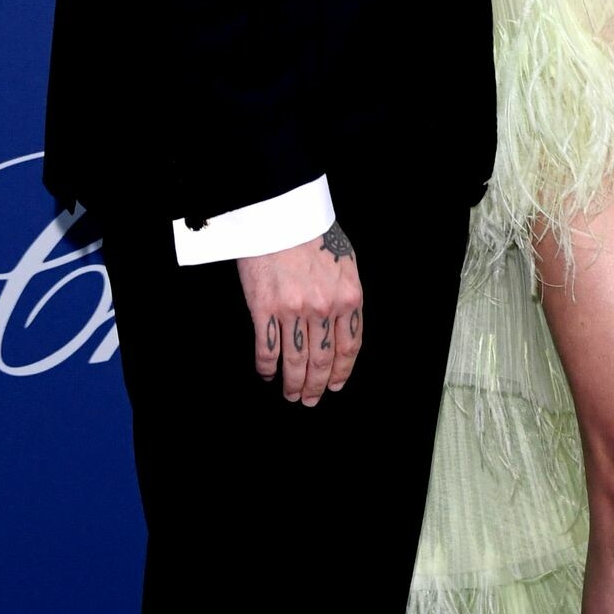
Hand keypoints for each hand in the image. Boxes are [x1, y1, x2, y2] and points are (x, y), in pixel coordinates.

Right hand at [236, 219, 361, 404]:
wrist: (282, 213)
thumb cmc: (313, 232)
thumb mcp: (345, 261)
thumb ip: (346, 294)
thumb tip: (343, 325)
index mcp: (349, 296)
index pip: (349, 347)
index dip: (341, 371)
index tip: (335, 385)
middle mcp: (324, 308)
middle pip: (322, 361)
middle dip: (316, 386)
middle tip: (310, 400)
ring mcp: (293, 311)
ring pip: (295, 362)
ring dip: (292, 384)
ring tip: (290, 394)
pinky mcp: (264, 309)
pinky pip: (266, 350)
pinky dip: (266, 368)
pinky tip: (267, 374)